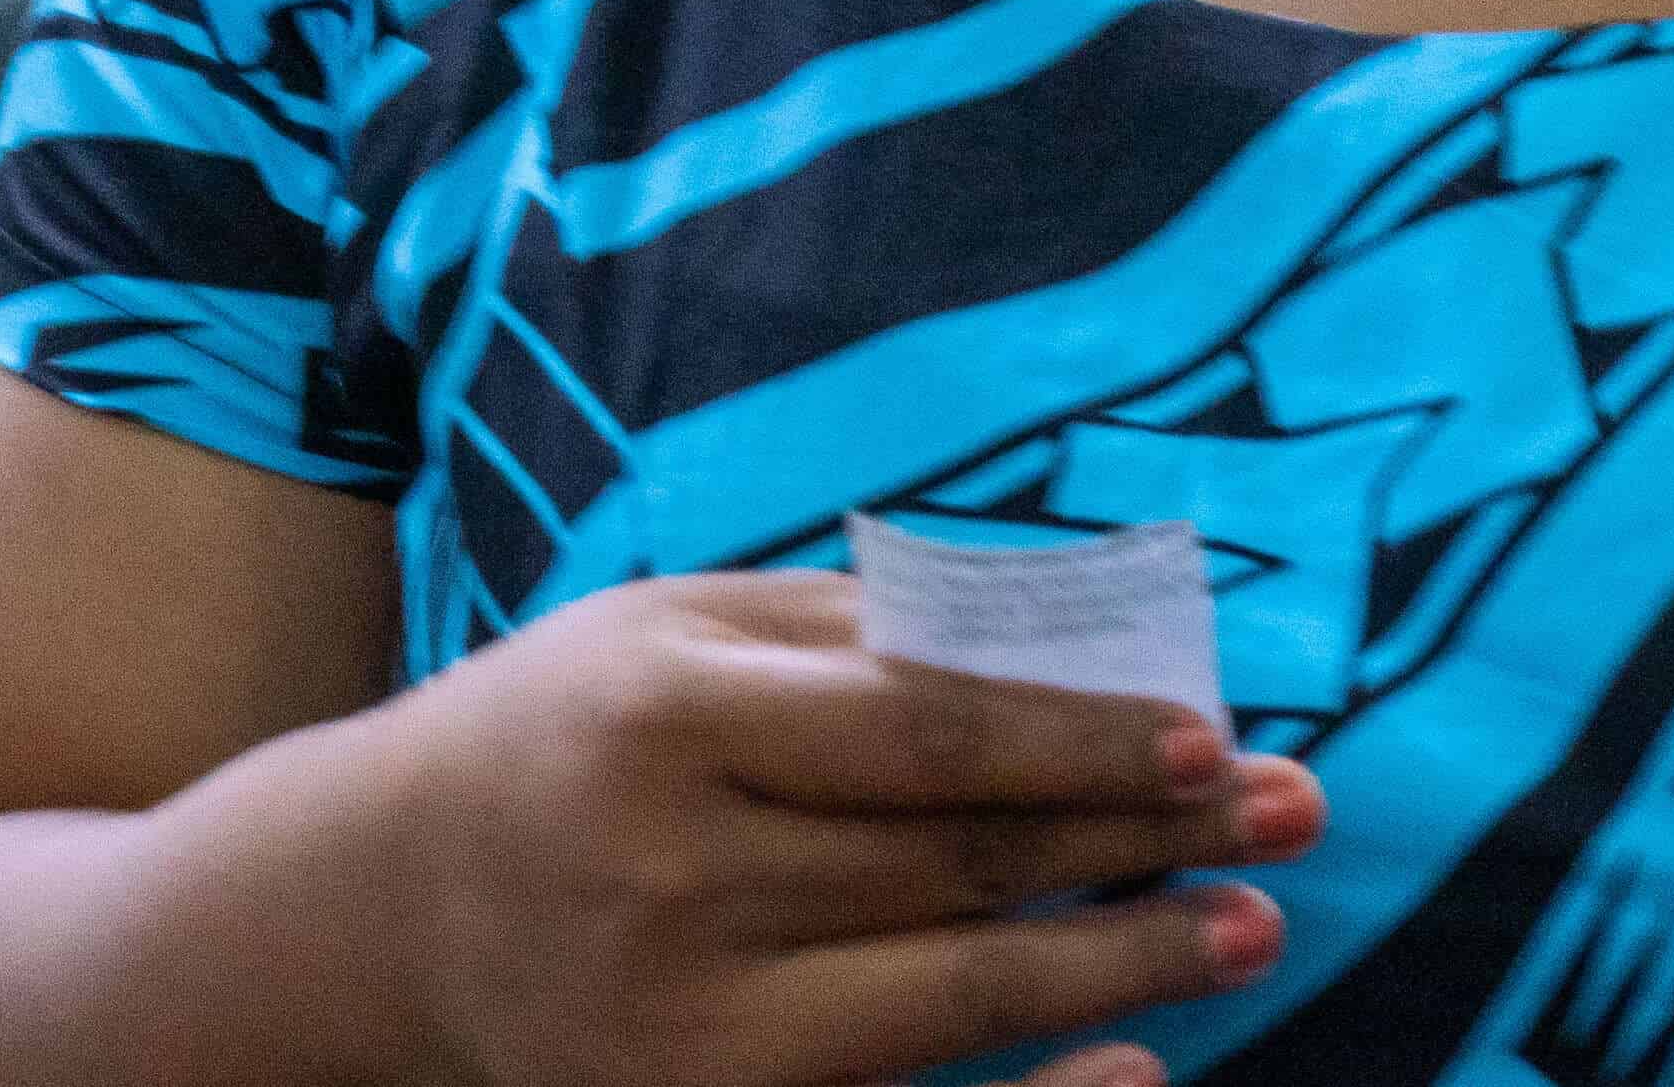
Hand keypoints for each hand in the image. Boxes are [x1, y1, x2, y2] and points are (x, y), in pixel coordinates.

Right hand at [284, 570, 1321, 1086]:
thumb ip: (851, 630)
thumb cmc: (565, 735)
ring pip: (952, 991)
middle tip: (1289, 809)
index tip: (1213, 728)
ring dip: (1126, 960)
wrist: (385, 909)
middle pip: (958, 858)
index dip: (1078, 733)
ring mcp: (681, 1018)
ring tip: (1253, 921)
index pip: (919, 728)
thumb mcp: (671, 632)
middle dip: (1143, 833)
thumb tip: (1068, 634)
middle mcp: (669, 871)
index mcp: (662, 715)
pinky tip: (1137, 1062)